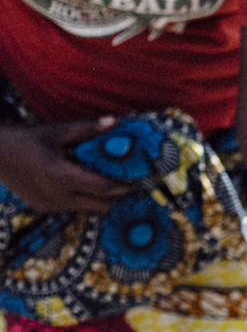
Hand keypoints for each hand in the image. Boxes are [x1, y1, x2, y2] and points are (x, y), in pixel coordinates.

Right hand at [0, 118, 134, 212]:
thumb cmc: (24, 139)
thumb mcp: (55, 132)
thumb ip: (86, 129)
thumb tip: (116, 122)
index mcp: (61, 176)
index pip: (104, 188)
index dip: (124, 185)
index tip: (138, 179)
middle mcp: (58, 196)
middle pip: (102, 204)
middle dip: (114, 194)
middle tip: (123, 180)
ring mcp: (50, 205)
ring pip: (88, 209)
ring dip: (97, 198)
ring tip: (100, 180)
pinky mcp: (43, 208)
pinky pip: (72, 208)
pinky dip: (80, 199)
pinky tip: (78, 183)